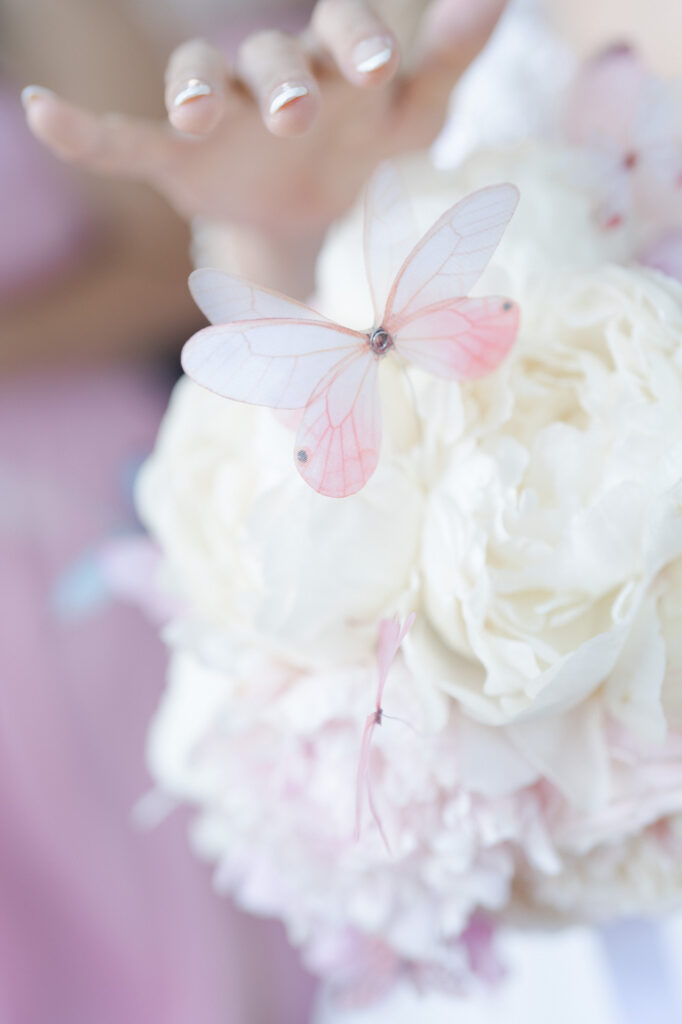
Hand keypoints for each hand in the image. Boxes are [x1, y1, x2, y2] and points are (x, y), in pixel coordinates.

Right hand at [23, 0, 507, 292]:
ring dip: (194, 92)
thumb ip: (451, 59)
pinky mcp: (173, 155)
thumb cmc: (362, 146)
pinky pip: (123, 137)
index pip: (345, 33)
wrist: (305, 212)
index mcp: (336, 64)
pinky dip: (84, 131)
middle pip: (271, 57)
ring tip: (196, 116)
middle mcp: (274, 75)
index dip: (358, 42)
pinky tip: (42, 114)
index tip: (376, 66)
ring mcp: (221, 115)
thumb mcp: (414, 117)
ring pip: (198, 84)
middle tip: (296, 110)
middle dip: (282, 79)